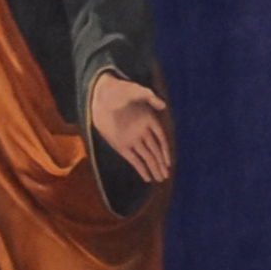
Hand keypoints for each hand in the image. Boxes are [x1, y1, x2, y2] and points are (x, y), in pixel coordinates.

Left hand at [87, 70, 174, 186]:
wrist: (101, 94)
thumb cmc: (120, 90)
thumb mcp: (137, 90)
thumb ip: (150, 97)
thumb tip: (163, 105)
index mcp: (149, 121)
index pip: (161, 139)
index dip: (166, 151)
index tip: (169, 163)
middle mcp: (142, 132)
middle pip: (155, 151)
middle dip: (161, 164)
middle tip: (166, 177)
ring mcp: (131, 139)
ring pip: (146, 157)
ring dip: (152, 168)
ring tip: (160, 179)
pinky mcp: (120, 144)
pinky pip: (132, 159)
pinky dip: (140, 168)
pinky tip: (146, 178)